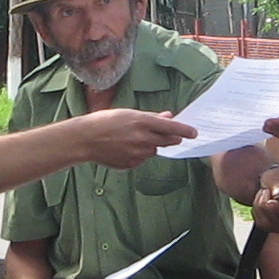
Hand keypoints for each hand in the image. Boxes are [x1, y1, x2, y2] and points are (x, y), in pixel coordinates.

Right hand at [76, 109, 199, 166]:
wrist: (84, 139)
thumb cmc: (105, 122)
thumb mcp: (128, 113)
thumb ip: (151, 117)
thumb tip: (169, 116)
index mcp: (142, 122)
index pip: (171, 127)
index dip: (185, 130)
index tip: (194, 132)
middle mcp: (142, 138)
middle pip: (168, 141)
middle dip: (171, 138)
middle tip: (170, 135)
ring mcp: (136, 154)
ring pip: (154, 150)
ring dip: (151, 145)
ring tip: (132, 138)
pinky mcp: (131, 164)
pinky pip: (142, 159)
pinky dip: (138, 154)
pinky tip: (124, 147)